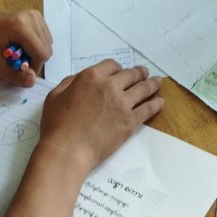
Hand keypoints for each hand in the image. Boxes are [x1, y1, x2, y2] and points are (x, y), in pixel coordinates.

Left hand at [0, 8, 52, 87]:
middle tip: (16, 62)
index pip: (42, 53)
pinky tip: (21, 46)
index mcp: (21, 26)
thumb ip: (14, 75)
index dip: (33, 67)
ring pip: (48, 43)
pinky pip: (45, 36)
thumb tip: (32, 81)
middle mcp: (31, 17)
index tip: (18, 70)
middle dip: (34, 60)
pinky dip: (36, 45)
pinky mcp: (35, 15)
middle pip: (47, 48)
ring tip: (17, 53)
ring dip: (35, 53)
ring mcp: (34, 14)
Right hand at [39, 61, 163, 172]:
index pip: (111, 65)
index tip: (120, 72)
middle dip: (139, 73)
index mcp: (91, 77)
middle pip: (130, 74)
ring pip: (143, 89)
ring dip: (152, 83)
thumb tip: (81, 78)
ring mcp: (123, 104)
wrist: (68, 150)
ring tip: (158, 82)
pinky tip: (160, 102)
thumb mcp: (55, 95)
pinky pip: (148, 109)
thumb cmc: (57, 124)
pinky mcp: (130, 122)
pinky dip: (156, 104)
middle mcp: (110, 86)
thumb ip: (70, 82)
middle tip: (144, 73)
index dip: (117, 68)